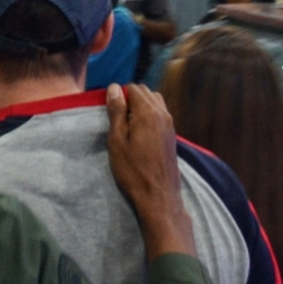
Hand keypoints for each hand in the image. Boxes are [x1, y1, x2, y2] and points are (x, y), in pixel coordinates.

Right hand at [105, 83, 194, 257]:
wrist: (159, 195)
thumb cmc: (133, 170)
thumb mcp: (117, 140)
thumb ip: (117, 112)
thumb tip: (114, 88)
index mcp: (148, 112)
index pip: (132, 88)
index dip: (119, 96)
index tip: (110, 112)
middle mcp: (162, 113)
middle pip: (145, 92)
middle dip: (130, 98)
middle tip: (117, 119)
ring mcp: (170, 123)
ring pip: (154, 101)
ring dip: (140, 106)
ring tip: (128, 126)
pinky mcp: (172, 134)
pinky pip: (160, 114)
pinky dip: (149, 115)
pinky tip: (140, 133)